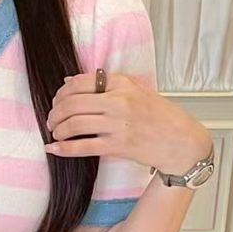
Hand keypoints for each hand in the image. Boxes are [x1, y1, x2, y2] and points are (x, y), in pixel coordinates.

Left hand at [45, 72, 211, 175]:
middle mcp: (118, 101)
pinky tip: (54, 149)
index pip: (80, 82)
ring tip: (56, 134)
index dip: (61, 93)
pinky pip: (82, 146)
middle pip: (72, 103)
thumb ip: (106, 84)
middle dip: (55, 113)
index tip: (57, 102)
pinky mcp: (117, 146)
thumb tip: (70, 82)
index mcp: (122, 83)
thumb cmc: (160, 116)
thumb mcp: (137, 90)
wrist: (181, 141)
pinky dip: (63, 149)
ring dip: (58, 130)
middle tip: (51, 120)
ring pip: (74, 124)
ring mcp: (117, 124)